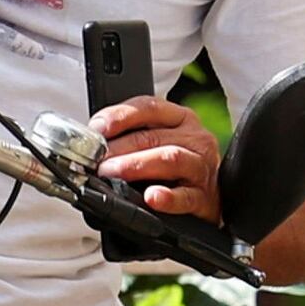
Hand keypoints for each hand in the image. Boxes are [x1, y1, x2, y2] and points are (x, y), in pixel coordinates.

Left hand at [91, 94, 216, 219]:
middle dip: (120, 147)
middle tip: (97, 159)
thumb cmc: (177, 169)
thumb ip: (131, 136)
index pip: (148, 107)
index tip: (97, 128)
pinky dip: (167, 198)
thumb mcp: (158, 142)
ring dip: (136, 165)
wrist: (212, 198)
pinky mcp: (205, 197)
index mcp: (181, 119)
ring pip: (169, 159)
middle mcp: (194, 138)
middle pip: (153, 136)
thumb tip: (93, 142)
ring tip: (112, 172)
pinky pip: (185, 196)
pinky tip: (152, 197)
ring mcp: (201, 167)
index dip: (120, 116)